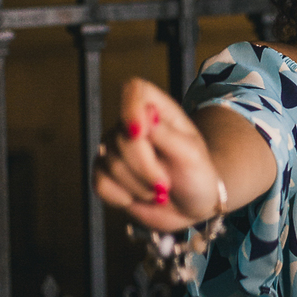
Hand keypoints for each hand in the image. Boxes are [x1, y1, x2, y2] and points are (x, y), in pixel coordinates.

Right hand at [93, 78, 222, 232]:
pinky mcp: (105, 174)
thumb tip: (144, 117)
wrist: (191, 206)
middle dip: (144, 167)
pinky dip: (122, 197)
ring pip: (110, 164)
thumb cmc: (196, 174)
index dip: (131, 108)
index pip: (133, 90)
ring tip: (158, 190)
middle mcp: (131, 124)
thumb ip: (166, 134)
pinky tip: (139, 196)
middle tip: (165, 183)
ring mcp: (116, 149)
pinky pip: (100, 183)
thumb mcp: (191, 154)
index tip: (139, 133)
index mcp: (157, 109)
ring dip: (139, 186)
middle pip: (121, 138)